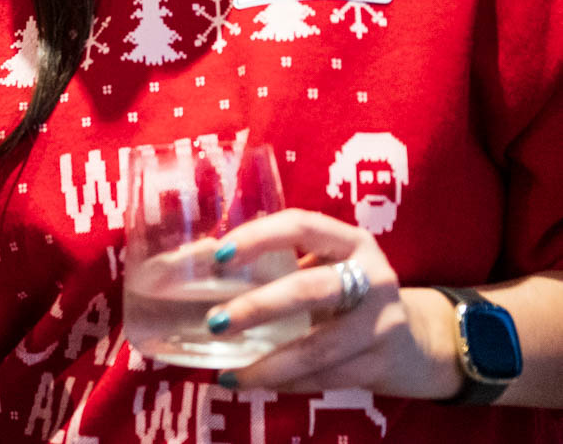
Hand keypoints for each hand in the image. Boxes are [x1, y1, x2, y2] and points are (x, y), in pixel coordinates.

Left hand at [207, 208, 460, 398]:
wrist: (414, 340)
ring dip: (269, 364)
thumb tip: (195, 262)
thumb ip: (276, 262)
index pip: (302, 225)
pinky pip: (328, 377)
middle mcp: (372, 276)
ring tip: (230, 375)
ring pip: (320, 347)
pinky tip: (257, 383)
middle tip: (214, 321)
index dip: (259, 237)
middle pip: (311, 289)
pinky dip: (288, 383)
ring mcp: (383, 323)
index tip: (218, 256)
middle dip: (258, 307)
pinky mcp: (382, 362)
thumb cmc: (346, 294)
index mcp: (350, 241)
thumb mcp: (322, 266)